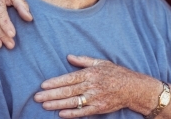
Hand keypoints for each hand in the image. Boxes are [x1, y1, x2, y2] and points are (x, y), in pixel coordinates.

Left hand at [34, 55, 158, 117]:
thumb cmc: (116, 73)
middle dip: (51, 94)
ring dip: (57, 104)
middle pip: (68, 91)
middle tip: (37, 97)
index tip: (43, 85)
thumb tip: (68, 57)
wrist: (132, 88)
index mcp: (90, 73)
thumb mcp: (100, 62)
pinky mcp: (99, 108)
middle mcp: (91, 86)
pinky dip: (71, 113)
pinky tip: (60, 113)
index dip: (55, 82)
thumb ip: (83, 60)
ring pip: (72, 102)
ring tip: (44, 105)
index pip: (69, 78)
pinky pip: (83, 112)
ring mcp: (95, 98)